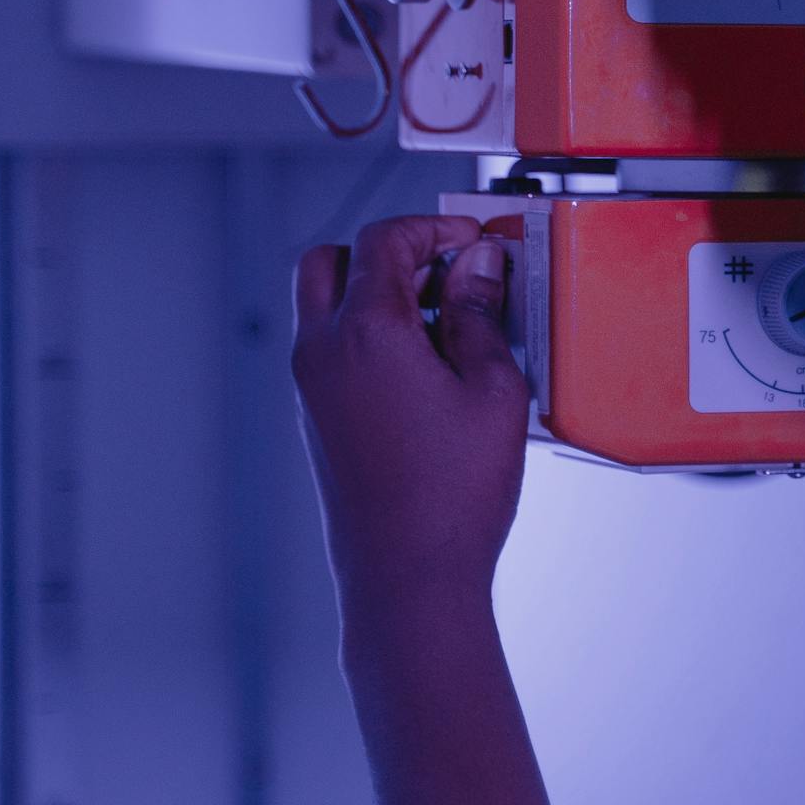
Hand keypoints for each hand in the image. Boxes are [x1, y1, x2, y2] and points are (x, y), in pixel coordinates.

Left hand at [292, 215, 530, 615]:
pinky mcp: (315, 418)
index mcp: (365, 332)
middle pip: (331, 261)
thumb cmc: (454, 495)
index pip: (385, 241)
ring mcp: (311, 387)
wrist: (408, 576)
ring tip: (442, 323)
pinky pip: (329, 349)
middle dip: (387, 252)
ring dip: (372, 293)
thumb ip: (480, 315)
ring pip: (322, 305)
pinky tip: (423, 369)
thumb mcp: (493, 390)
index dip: (433, 227)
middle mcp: (323, 351)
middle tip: (444, 271)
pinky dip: (364, 335)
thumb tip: (477, 266)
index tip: (471, 241)